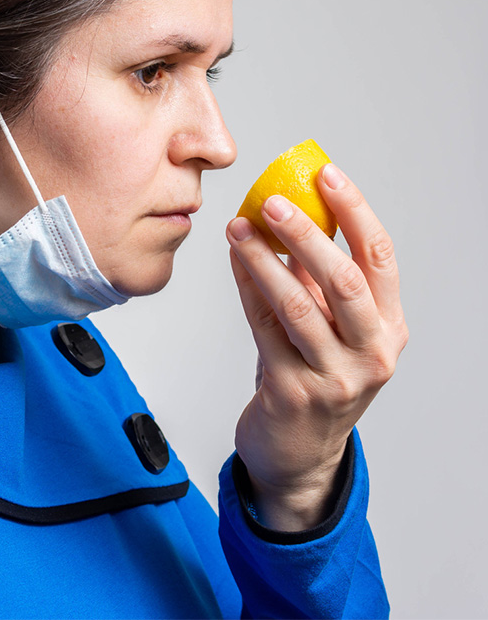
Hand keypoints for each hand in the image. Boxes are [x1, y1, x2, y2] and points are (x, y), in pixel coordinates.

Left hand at [225, 163, 407, 530]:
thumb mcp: (333, 324)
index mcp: (389, 326)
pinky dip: (246, 287)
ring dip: (263, 259)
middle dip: (305, 234)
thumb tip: (292, 207)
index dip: (354, 210)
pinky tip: (234, 260)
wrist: (300, 450)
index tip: (325, 174)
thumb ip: (320, 274)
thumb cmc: (317, 373)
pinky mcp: (293, 392)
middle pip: (343, 280)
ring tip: (238, 227)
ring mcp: (335, 377)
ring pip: (298, 305)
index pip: (379, 257)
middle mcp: (372, 352)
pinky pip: (264, 327)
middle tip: (271, 201)